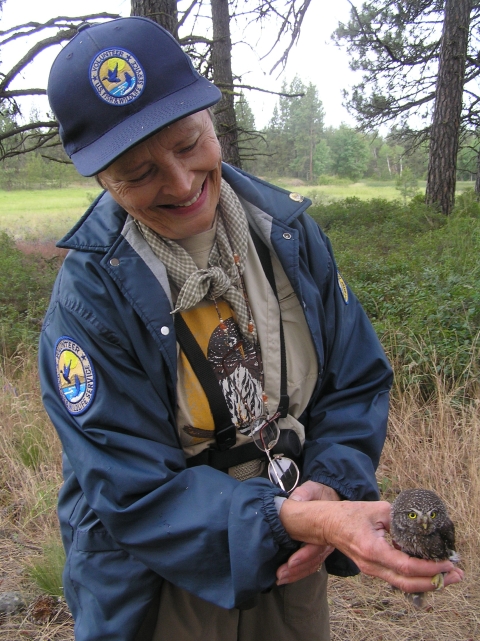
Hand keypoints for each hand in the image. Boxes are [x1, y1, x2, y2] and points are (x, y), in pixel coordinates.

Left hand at [276, 481, 338, 584]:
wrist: (329, 497)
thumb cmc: (319, 493)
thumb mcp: (312, 489)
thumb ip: (303, 494)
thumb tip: (295, 500)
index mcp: (327, 525)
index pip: (317, 545)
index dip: (305, 555)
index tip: (291, 562)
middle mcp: (327, 540)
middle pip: (314, 560)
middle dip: (297, 570)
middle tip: (280, 575)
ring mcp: (323, 547)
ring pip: (312, 565)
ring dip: (296, 574)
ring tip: (280, 579)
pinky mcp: (317, 550)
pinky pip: (310, 565)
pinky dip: (298, 573)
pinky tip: (286, 578)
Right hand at [279, 499, 463, 593]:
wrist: (327, 524)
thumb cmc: (349, 514)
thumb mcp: (377, 509)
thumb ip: (399, 518)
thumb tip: (420, 526)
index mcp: (372, 549)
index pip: (406, 566)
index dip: (429, 567)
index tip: (446, 562)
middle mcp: (372, 565)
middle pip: (408, 583)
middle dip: (435, 581)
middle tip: (456, 574)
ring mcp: (372, 571)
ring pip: (404, 585)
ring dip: (428, 582)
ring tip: (448, 576)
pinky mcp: (373, 570)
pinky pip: (398, 580)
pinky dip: (416, 578)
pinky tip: (430, 572)